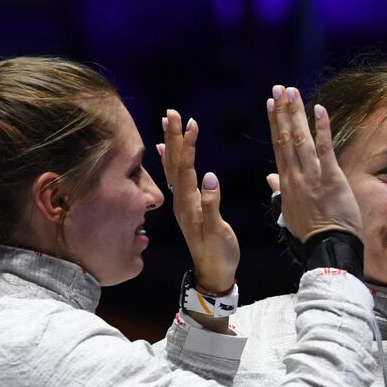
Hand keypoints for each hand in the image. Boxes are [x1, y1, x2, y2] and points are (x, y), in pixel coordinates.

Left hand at [160, 109, 237, 293]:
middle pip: (175, 163)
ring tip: (168, 124)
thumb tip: (211, 178)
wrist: (213, 274)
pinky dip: (172, 162)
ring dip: (172, 145)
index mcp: (188, 204)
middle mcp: (182, 201)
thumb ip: (212, 206)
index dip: (187, 145)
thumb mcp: (217, 232)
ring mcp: (183, 203)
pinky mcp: (188, 206)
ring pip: (175, 168)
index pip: (186, 168)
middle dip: (174, 137)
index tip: (190, 122)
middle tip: (172, 113)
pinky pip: (176, 178)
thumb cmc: (218, 254)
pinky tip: (167, 151)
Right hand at [266, 86, 362, 242]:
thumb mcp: (289, 212)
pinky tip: (319, 109)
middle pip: (285, 138)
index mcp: (286, 183)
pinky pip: (325, 149)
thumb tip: (270, 178)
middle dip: (282, 111)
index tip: (270, 105)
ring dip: (295, 114)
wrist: (327, 247)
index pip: (278, 147)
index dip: (274, 124)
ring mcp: (312, 176)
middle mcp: (295, 176)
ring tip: (291, 92)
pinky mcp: (331, 178)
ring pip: (300, 139)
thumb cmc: (311, 233)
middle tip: (278, 89)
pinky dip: (321, 128)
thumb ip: (279, 191)